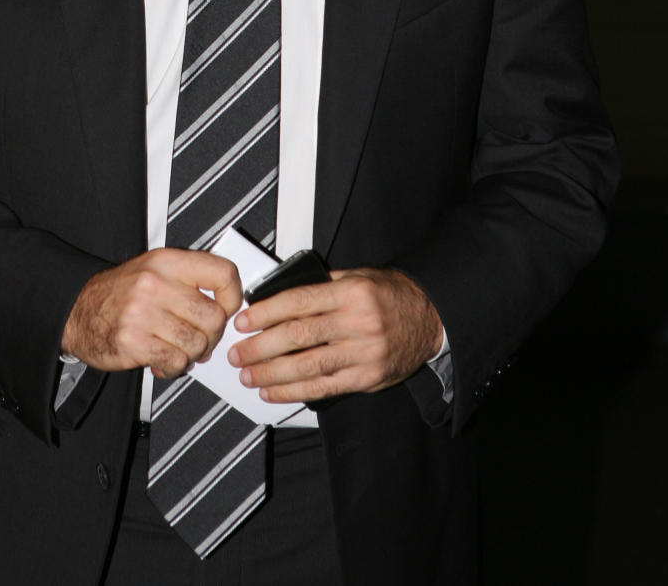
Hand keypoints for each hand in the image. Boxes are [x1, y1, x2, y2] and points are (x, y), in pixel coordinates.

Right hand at [61, 248, 241, 378]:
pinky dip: (175, 366)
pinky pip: (176, 361)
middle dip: (212, 335)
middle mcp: (155, 284)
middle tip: (201, 337)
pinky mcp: (133, 342)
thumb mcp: (155, 269)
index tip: (228, 308)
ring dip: (193, 352)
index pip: (222, 273)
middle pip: (213, 317)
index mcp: (166, 262)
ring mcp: (143, 313)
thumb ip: (189, 280)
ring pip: (197, 343)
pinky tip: (163, 359)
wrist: (78, 310)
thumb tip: (228, 303)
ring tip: (178, 347)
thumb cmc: (121, 292)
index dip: (233, 296)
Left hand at [227, 267, 441, 404]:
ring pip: (308, 366)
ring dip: (272, 374)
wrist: (430, 318)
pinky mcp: (367, 378)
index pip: (299, 302)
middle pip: (298, 336)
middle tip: (237, 353)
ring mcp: (364, 353)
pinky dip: (294, 392)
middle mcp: (357, 323)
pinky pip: (324, 388)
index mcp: (352, 292)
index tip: (243, 321)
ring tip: (248, 375)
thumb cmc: (390, 294)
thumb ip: (322, 285)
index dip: (266, 313)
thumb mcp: (359, 276)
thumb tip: (278, 296)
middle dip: (261, 347)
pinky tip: (273, 392)